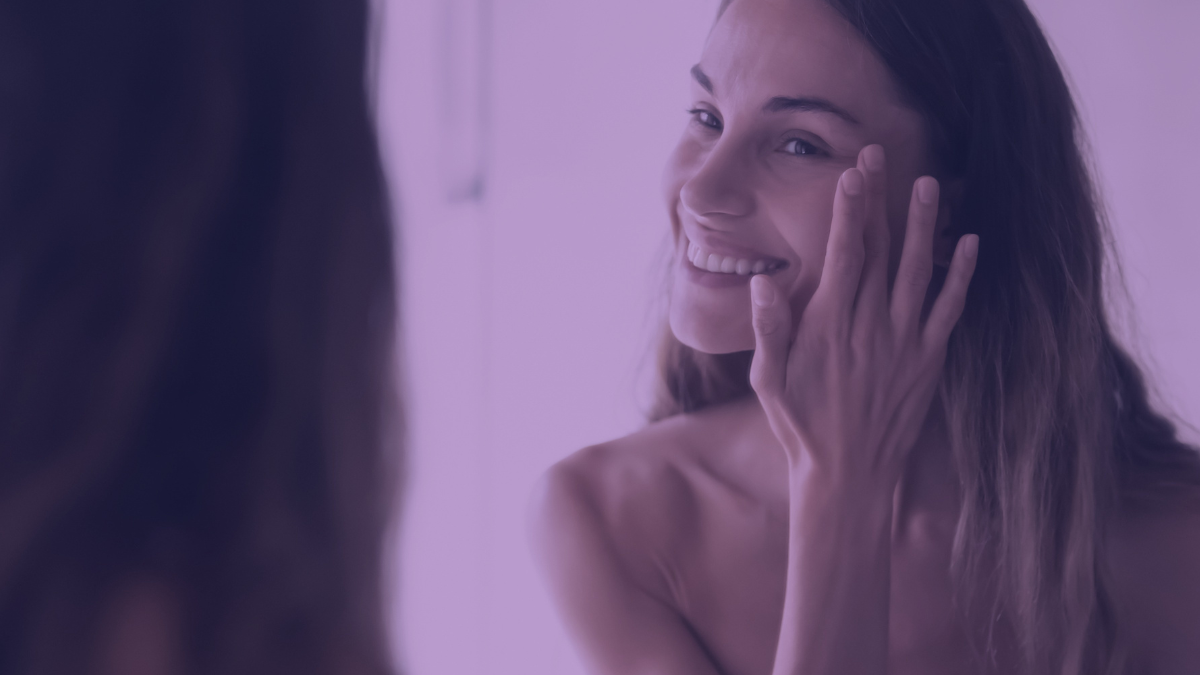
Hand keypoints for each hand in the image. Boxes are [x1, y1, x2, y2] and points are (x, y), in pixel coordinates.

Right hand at [748, 145, 977, 487]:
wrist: (847, 476)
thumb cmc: (800, 427)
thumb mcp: (768, 380)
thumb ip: (769, 329)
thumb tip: (764, 283)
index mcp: (830, 325)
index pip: (844, 254)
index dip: (849, 211)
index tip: (852, 173)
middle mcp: (871, 325)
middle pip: (880, 250)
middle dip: (880, 200)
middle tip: (881, 155)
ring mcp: (904, 342)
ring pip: (918, 271)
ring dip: (924, 225)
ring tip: (929, 184)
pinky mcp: (928, 361)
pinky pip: (949, 310)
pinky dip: (960, 276)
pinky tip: (968, 244)